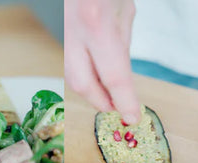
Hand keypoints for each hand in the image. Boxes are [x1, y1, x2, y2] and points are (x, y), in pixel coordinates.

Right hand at [65, 0, 140, 124]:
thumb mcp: (127, 11)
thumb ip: (122, 47)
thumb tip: (121, 80)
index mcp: (97, 24)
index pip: (113, 75)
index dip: (124, 100)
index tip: (133, 115)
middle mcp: (75, 30)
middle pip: (82, 83)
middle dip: (101, 102)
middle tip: (119, 109)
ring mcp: (66, 31)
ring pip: (72, 75)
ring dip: (93, 91)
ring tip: (112, 96)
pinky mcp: (65, 31)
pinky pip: (72, 62)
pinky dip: (87, 76)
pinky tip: (100, 79)